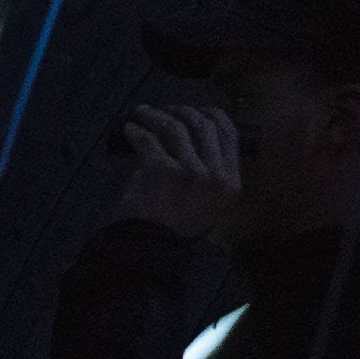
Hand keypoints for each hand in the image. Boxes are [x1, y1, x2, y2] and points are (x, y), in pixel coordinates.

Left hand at [110, 103, 242, 238]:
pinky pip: (148, 139)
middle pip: (202, 124)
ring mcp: (188, 169)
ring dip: (155, 115)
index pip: (229, 132)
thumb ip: (210, 171)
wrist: (151, 248)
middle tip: (164, 111)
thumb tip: (193, 134)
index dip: (211, 114)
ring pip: (175, 126)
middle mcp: (214, 173)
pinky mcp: (160, 168)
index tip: (195, 110)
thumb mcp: (208, 204)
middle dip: (181, 111)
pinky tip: (129, 129)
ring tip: (142, 113)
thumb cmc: (176, 228)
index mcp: (230, 182)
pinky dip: (136, 131)